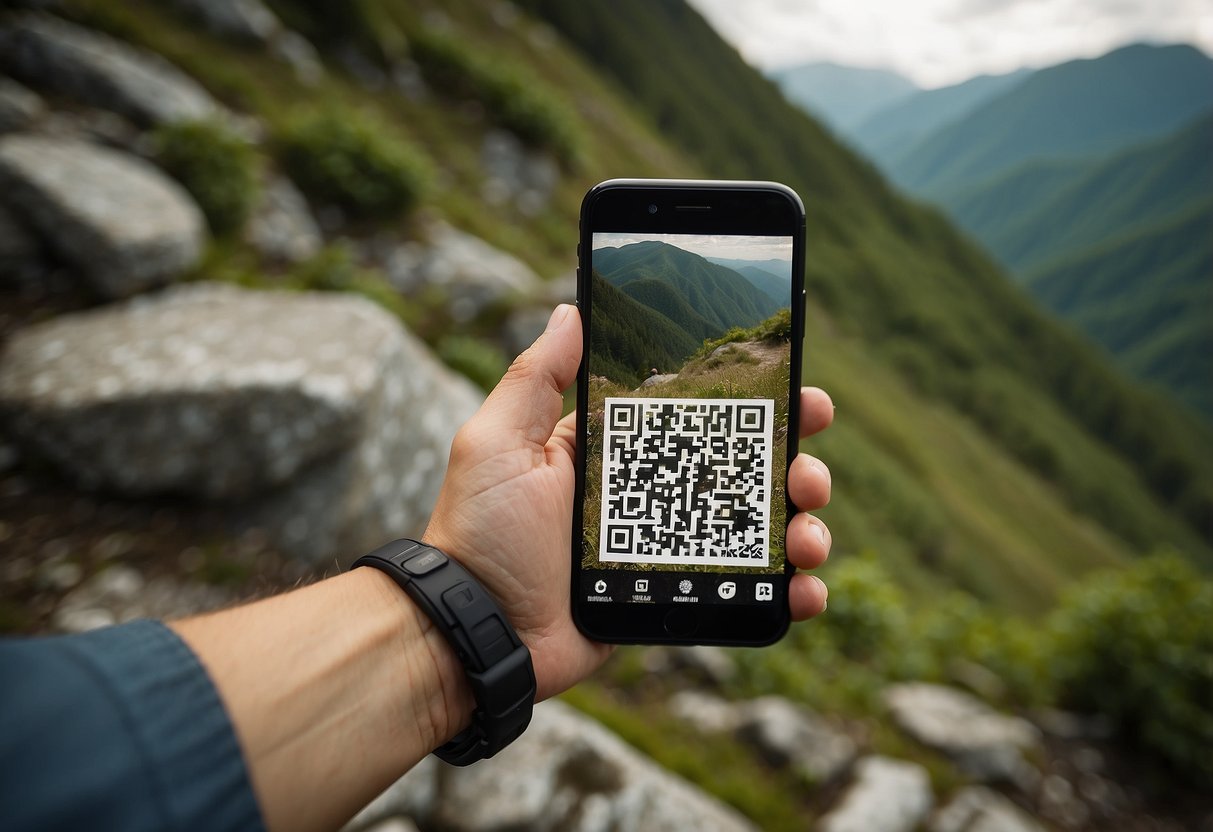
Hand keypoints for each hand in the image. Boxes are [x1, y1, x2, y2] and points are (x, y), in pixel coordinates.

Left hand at [424, 304, 833, 699]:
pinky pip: (744, 592)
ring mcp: (666, 548)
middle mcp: (648, 495)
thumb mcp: (498, 441)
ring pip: (756, 530)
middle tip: (809, 472)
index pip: (699, 416)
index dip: (755, 404)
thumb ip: (537, 378)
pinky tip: (804, 589)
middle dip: (792, 465)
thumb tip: (572, 310)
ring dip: (801, 528)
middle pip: (743, 471)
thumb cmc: (480, 533)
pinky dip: (786, 591)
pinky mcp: (674, 598)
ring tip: (808, 537)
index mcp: (615, 452)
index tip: (800, 392)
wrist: (477, 630)